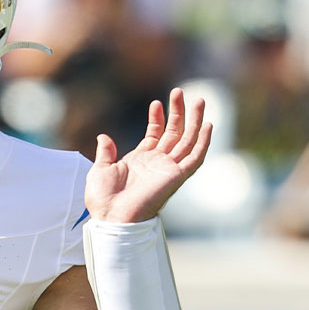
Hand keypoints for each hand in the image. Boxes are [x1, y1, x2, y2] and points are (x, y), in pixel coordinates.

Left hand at [86, 87, 212, 222]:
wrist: (111, 217)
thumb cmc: (103, 199)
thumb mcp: (100, 169)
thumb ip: (105, 152)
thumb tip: (103, 137)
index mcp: (140, 160)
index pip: (155, 134)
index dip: (157, 118)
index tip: (156, 103)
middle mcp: (157, 163)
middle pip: (174, 133)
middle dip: (178, 112)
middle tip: (180, 92)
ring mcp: (168, 168)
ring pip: (187, 140)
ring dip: (194, 120)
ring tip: (198, 99)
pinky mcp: (176, 176)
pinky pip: (194, 158)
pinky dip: (202, 143)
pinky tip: (208, 126)